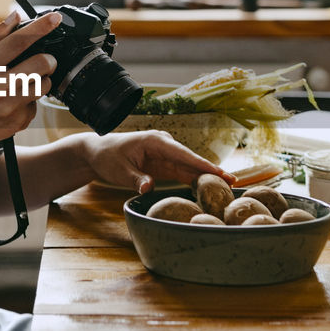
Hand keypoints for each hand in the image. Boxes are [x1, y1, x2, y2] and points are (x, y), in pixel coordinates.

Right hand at [0, 9, 60, 150]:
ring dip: (41, 78)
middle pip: (40, 63)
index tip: (54, 18)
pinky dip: (31, 99)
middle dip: (48, 58)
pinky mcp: (19, 120)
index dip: (39, 28)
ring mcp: (10, 106)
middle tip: (43, 60)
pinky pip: (38, 104)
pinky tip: (16, 100)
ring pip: (45, 83)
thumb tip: (15, 17)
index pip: (17, 42)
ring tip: (25, 80)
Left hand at [85, 130, 233, 193]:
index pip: (184, 155)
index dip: (203, 165)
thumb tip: (149, 187)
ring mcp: (165, 154)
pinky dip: (196, 179)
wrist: (97, 153)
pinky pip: (183, 172)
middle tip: (233, 184)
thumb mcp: (118, 171)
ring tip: (227, 188)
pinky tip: (210, 188)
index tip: (221, 173)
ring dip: (207, 177)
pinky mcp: (164, 164)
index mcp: (155, 141)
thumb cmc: (106, 157)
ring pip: (190, 167)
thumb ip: (135, 179)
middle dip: (212, 172)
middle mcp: (164, 145)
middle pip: (192, 161)